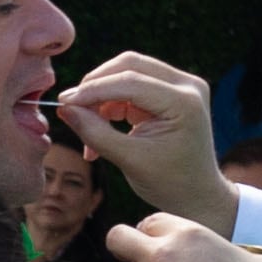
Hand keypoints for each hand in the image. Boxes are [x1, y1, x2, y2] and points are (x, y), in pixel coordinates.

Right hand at [54, 56, 237, 229]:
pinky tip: (102, 128)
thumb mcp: (129, 160)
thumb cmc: (169, 183)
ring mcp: (181, 85)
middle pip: (129, 65)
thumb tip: (65, 108)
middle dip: (96, 85)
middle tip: (73, 109)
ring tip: (89, 127)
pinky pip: (132, 85)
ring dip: (102, 96)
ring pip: (128, 72)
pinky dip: (112, 103)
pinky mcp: (170, 91)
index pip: (131, 81)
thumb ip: (95, 132)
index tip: (64, 102)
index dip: (93, 90)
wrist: (197, 195)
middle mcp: (187, 85)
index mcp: (184, 102)